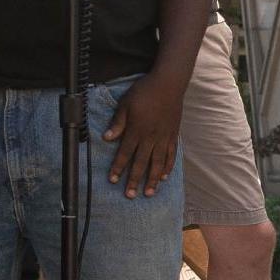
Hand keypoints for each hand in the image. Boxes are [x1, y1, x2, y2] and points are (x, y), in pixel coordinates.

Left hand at [103, 74, 185, 198]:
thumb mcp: (125, 104)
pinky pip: (171, 154)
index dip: (118, 167)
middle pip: (141, 162)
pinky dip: (168, 166)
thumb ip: (117, 123)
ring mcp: (164, 137)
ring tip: (149, 193)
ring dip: (153, 179)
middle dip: (134, 180)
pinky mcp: (173, 135)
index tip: (113, 180)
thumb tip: (106, 138)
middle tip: (130, 195)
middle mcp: (151, 137)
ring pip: (158, 163)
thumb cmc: (144, 91)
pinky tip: (165, 176)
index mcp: (137, 130)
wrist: (169, 83)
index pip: (125, 153)